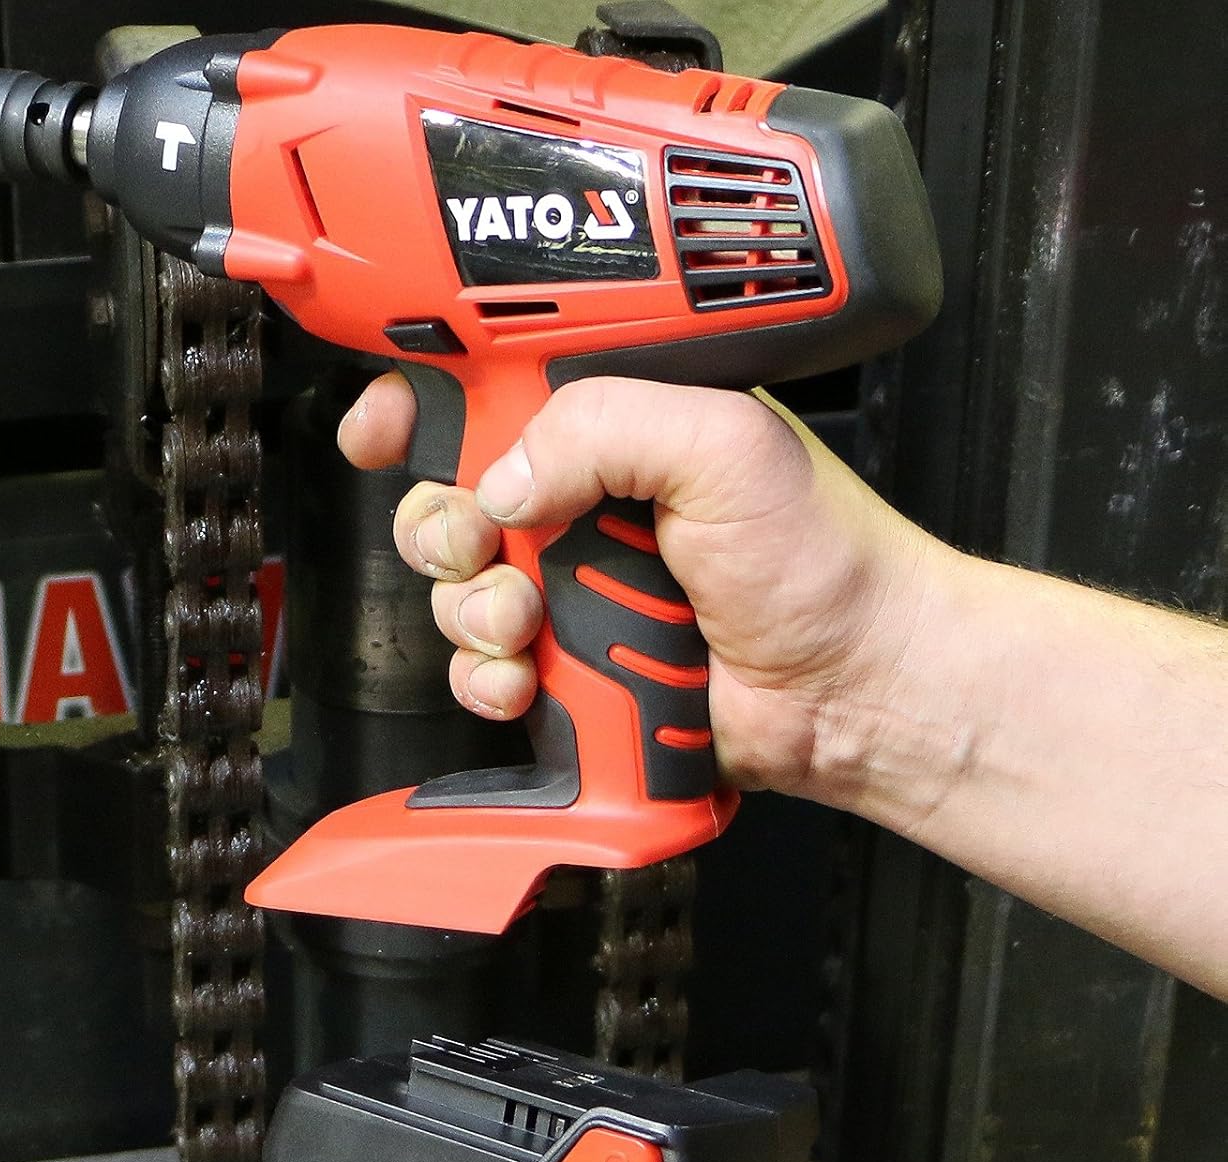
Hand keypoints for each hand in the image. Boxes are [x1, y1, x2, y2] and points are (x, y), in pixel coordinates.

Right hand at [338, 371, 942, 803]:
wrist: (853, 690)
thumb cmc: (824, 561)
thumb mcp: (723, 444)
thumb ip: (604, 426)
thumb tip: (502, 479)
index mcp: (617, 426)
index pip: (488, 395)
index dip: (420, 407)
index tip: (384, 430)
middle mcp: (585, 504)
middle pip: (449, 499)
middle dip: (443, 528)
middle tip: (484, 544)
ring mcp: (573, 589)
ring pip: (457, 592)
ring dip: (472, 611)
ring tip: (528, 622)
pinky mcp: (570, 667)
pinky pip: (482, 672)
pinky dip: (486, 680)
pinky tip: (525, 678)